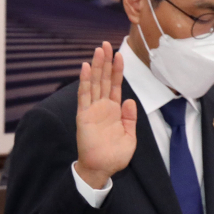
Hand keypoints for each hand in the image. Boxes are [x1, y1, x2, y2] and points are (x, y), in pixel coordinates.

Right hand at [75, 41, 137, 189]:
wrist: (102, 169)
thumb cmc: (115, 156)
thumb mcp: (130, 137)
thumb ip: (130, 119)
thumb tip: (129, 101)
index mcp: (114, 111)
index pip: (115, 86)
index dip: (117, 70)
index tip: (119, 54)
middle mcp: (102, 107)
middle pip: (103, 79)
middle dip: (106, 62)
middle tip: (105, 44)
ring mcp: (92, 110)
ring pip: (95, 83)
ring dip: (97, 66)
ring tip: (98, 50)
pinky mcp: (84, 116)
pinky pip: (84, 96)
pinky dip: (85, 81)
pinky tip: (86, 67)